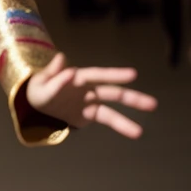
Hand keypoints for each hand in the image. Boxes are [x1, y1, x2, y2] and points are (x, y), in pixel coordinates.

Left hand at [26, 52, 156, 138]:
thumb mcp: (41, 81)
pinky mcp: (88, 115)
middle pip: (113, 93)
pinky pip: (104, 119)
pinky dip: (117, 125)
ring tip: (140, 133)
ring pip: (111, 111)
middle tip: (153, 104)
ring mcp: (91, 102)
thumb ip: (53, 73)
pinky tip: (131, 131)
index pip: (99, 75)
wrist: (37, 101)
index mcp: (78, 78)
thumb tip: (61, 58)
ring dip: (125, 121)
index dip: (115, 75)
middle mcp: (89, 89)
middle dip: (132, 98)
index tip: (134, 74)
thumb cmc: (39, 87)